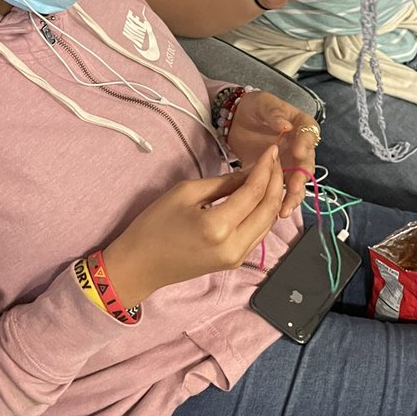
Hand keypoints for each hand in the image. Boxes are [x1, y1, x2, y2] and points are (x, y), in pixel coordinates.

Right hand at [103, 146, 284, 305]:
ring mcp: (237, 257)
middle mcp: (233, 245)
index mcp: (218, 226)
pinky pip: (259, 234)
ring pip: (268, 223)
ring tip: (271, 174)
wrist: (140, 266)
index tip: (272, 149)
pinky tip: (262, 197)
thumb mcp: (185, 193)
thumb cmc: (154, 226)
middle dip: (276, 181)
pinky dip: (265, 213)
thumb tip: (248, 174)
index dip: (266, 168)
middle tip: (275, 159)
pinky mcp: (235, 262)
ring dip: (273, 197)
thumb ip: (221, 183)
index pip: (254, 192)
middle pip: (269, 209)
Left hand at [226, 90, 320, 216]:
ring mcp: (289, 164)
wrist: (236, 120)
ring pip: (297, 183)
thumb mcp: (263, 103)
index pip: (309, 135)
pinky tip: (275, 212)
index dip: (305, 145)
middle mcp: (300, 147)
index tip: (298, 153)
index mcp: (301, 126)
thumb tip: (285, 125)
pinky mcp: (276, 176)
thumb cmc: (254, 107)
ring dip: (293, 196)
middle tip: (293, 187)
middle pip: (307, 164)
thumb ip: (274, 113)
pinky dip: (280, 202)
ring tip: (285, 209)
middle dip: (301, 177)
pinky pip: (281, 191)